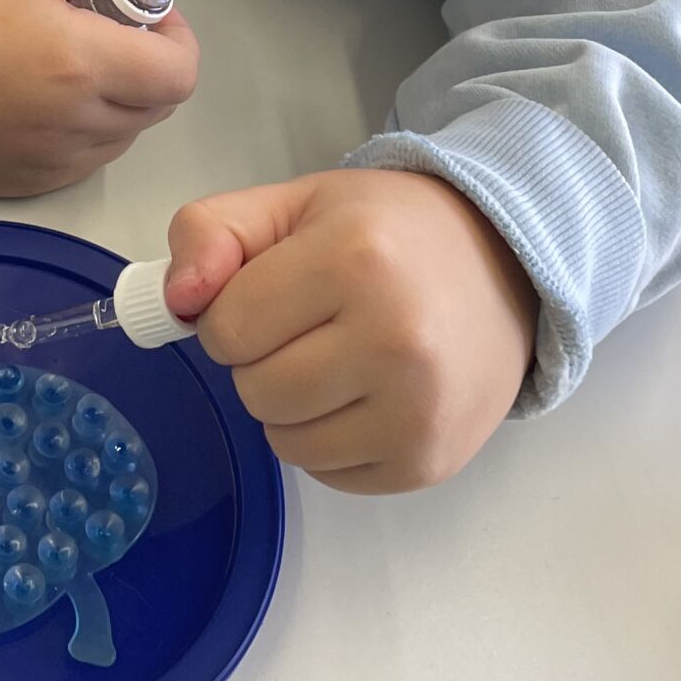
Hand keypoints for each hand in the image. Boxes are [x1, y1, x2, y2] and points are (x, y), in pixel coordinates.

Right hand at [0, 0, 198, 195]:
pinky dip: (80, 133)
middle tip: (100, 34)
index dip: (176, 40)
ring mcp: (50, 163)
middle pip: (157, 107)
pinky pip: (82, 161)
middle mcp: (75, 124)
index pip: (180, 73)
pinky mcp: (24, 186)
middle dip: (145, 67)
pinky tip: (37, 101)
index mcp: (82, 64)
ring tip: (63, 68)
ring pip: (121, 137)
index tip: (145, 18)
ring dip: (115, 103)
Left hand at [166, 169, 538, 493]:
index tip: (276, 292)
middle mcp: (394, 340)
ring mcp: (417, 411)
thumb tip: (173, 304)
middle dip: (263, 359)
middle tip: (314, 325)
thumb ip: (212, 233)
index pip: (227, 327)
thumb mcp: (297, 205)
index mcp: (354, 260)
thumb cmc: (389, 233)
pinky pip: (328, 475)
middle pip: (255, 389)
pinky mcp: (427, 463)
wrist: (508, 267)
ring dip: (292, 407)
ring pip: (284, 442)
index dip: (234, 311)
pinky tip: (368, 394)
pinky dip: (330, 440)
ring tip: (340, 359)